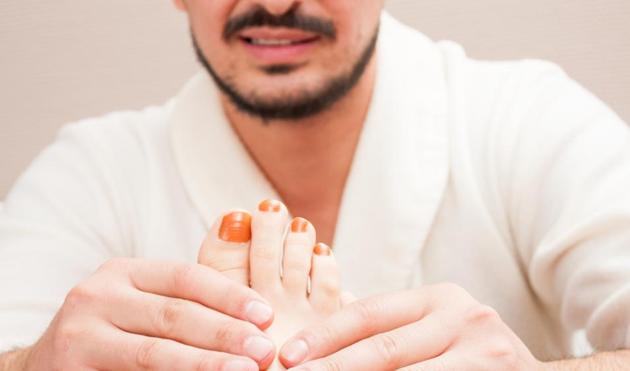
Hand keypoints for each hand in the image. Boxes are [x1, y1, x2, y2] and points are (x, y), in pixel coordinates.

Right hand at [22, 258, 276, 369]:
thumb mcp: (139, 304)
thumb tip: (257, 317)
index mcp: (124, 272)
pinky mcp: (72, 368)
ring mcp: (82, 333)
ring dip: (205, 363)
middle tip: (264, 350)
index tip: (266, 314)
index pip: (186, 276)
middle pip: (175, 314)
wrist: (44, 364)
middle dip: (225, 333)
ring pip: (155, 352)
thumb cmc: (110, 332)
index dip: (229, 295)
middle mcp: (99, 295)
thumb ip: (183, 303)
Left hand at [279, 283, 542, 369]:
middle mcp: (463, 317)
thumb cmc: (466, 354)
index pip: (369, 312)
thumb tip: (318, 340)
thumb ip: (388, 329)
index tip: (288, 356)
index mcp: (438, 298)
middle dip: (333, 367)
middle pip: (383, 348)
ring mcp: (483, 352)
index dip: (325, 334)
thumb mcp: (432, 329)